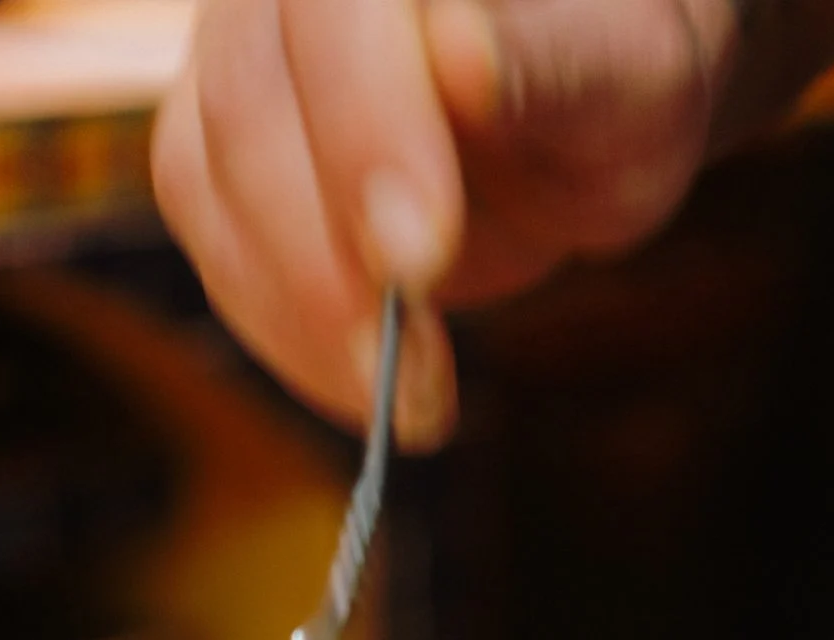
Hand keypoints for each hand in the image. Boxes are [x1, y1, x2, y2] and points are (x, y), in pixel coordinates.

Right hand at [151, 0, 736, 447]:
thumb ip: (549, 64)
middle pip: (248, 109)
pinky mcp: (216, 155)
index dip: (363, 132)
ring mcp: (233, 57)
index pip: (334, 11)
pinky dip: (291, 339)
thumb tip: (458, 55)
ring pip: (205, 187)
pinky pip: (218, 250)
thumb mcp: (628, 76)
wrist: (578, 112)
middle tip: (415, 382)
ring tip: (416, 405)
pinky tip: (375, 390)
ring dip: (304, 323)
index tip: (417, 261)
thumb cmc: (615, 82)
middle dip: (325, 267)